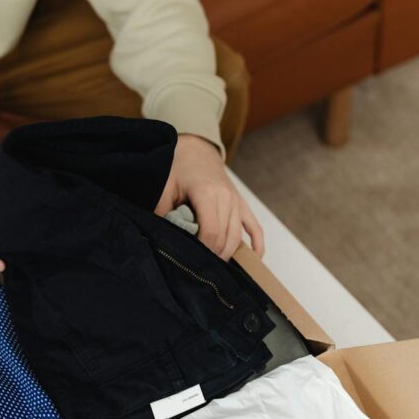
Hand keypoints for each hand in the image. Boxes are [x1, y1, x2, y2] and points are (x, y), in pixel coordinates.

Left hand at [155, 134, 264, 259]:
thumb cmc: (179, 167)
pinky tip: (256, 259)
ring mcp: (236, 201)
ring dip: (228, 254)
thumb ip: (162, 210)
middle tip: (200, 269)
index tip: (191, 261)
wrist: (196, 149)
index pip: (210, 232)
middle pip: (224, 237)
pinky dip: (257, 244)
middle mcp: (226, 198)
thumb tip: (161, 235)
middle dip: (213, 256)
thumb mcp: (165, 186)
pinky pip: (254, 227)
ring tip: (215, 268)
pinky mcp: (242, 204)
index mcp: (207, 193)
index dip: (203, 250)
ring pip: (237, 236)